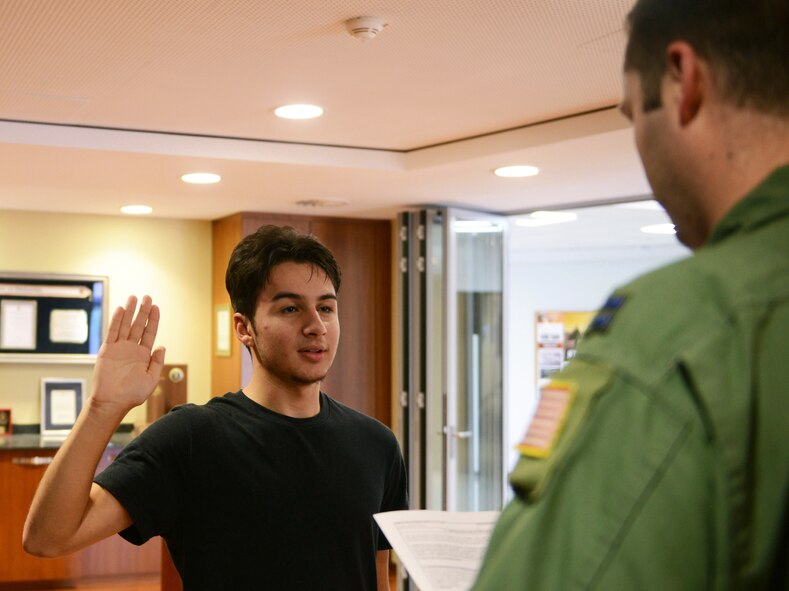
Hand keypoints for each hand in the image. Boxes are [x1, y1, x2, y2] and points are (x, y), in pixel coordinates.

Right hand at [91, 295, 165, 412]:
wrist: (112, 402)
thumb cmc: (132, 394)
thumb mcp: (150, 379)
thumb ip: (156, 362)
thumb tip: (162, 346)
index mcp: (143, 355)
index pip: (149, 333)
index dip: (153, 320)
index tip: (156, 307)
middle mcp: (131, 349)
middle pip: (138, 325)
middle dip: (143, 311)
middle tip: (147, 297)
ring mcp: (119, 348)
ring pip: (125, 326)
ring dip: (130, 312)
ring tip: (134, 298)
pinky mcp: (107, 350)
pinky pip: (112, 333)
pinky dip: (116, 321)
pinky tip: (121, 310)